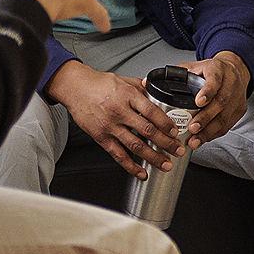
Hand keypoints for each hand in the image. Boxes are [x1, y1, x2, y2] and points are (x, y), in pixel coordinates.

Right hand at [48, 61, 185, 177]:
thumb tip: (157, 91)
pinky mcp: (101, 137)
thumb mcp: (123, 80)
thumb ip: (141, 87)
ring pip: (135, 146)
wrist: (75, 88)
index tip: (176, 132)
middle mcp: (120, 112)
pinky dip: (131, 166)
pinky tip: (141, 172)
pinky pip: (118, 155)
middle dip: (166, 143)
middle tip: (178, 151)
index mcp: (128, 96)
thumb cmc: (98, 84)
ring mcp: (110, 126)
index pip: (153, 112)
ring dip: (153, 157)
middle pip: (148, 131)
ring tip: (165, 164)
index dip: (167, 124)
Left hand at [175, 51, 250, 143]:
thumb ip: (176, 74)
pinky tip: (203, 139)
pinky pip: (228, 124)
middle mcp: (231, 83)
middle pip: (221, 102)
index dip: (208, 92)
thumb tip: (148, 83)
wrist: (235, 70)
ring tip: (195, 140)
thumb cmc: (211, 71)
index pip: (215, 79)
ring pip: (225, 116)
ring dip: (209, 131)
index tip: (198, 102)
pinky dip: (214, 134)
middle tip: (192, 128)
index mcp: (218, 69)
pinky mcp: (240, 109)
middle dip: (205, 117)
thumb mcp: (195, 66)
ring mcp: (237, 97)